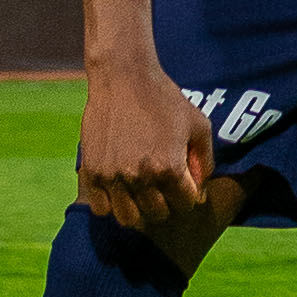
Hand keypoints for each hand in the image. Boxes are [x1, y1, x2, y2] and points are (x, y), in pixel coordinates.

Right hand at [78, 47, 214, 231]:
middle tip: (163, 188)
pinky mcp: (92, 172)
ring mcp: (113, 177)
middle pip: (158, 215)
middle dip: (166, 204)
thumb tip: (199, 192)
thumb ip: (204, 162)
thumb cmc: (165, 99)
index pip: (186, 205)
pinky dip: (112, 204)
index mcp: (169, 167)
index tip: (184, 184)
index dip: (189, 195)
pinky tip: (119, 188)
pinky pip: (101, 209)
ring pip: (129, 219)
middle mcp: (140, 177)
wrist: (123, 78)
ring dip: (139, 210)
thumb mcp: (198, 125)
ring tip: (141, 192)